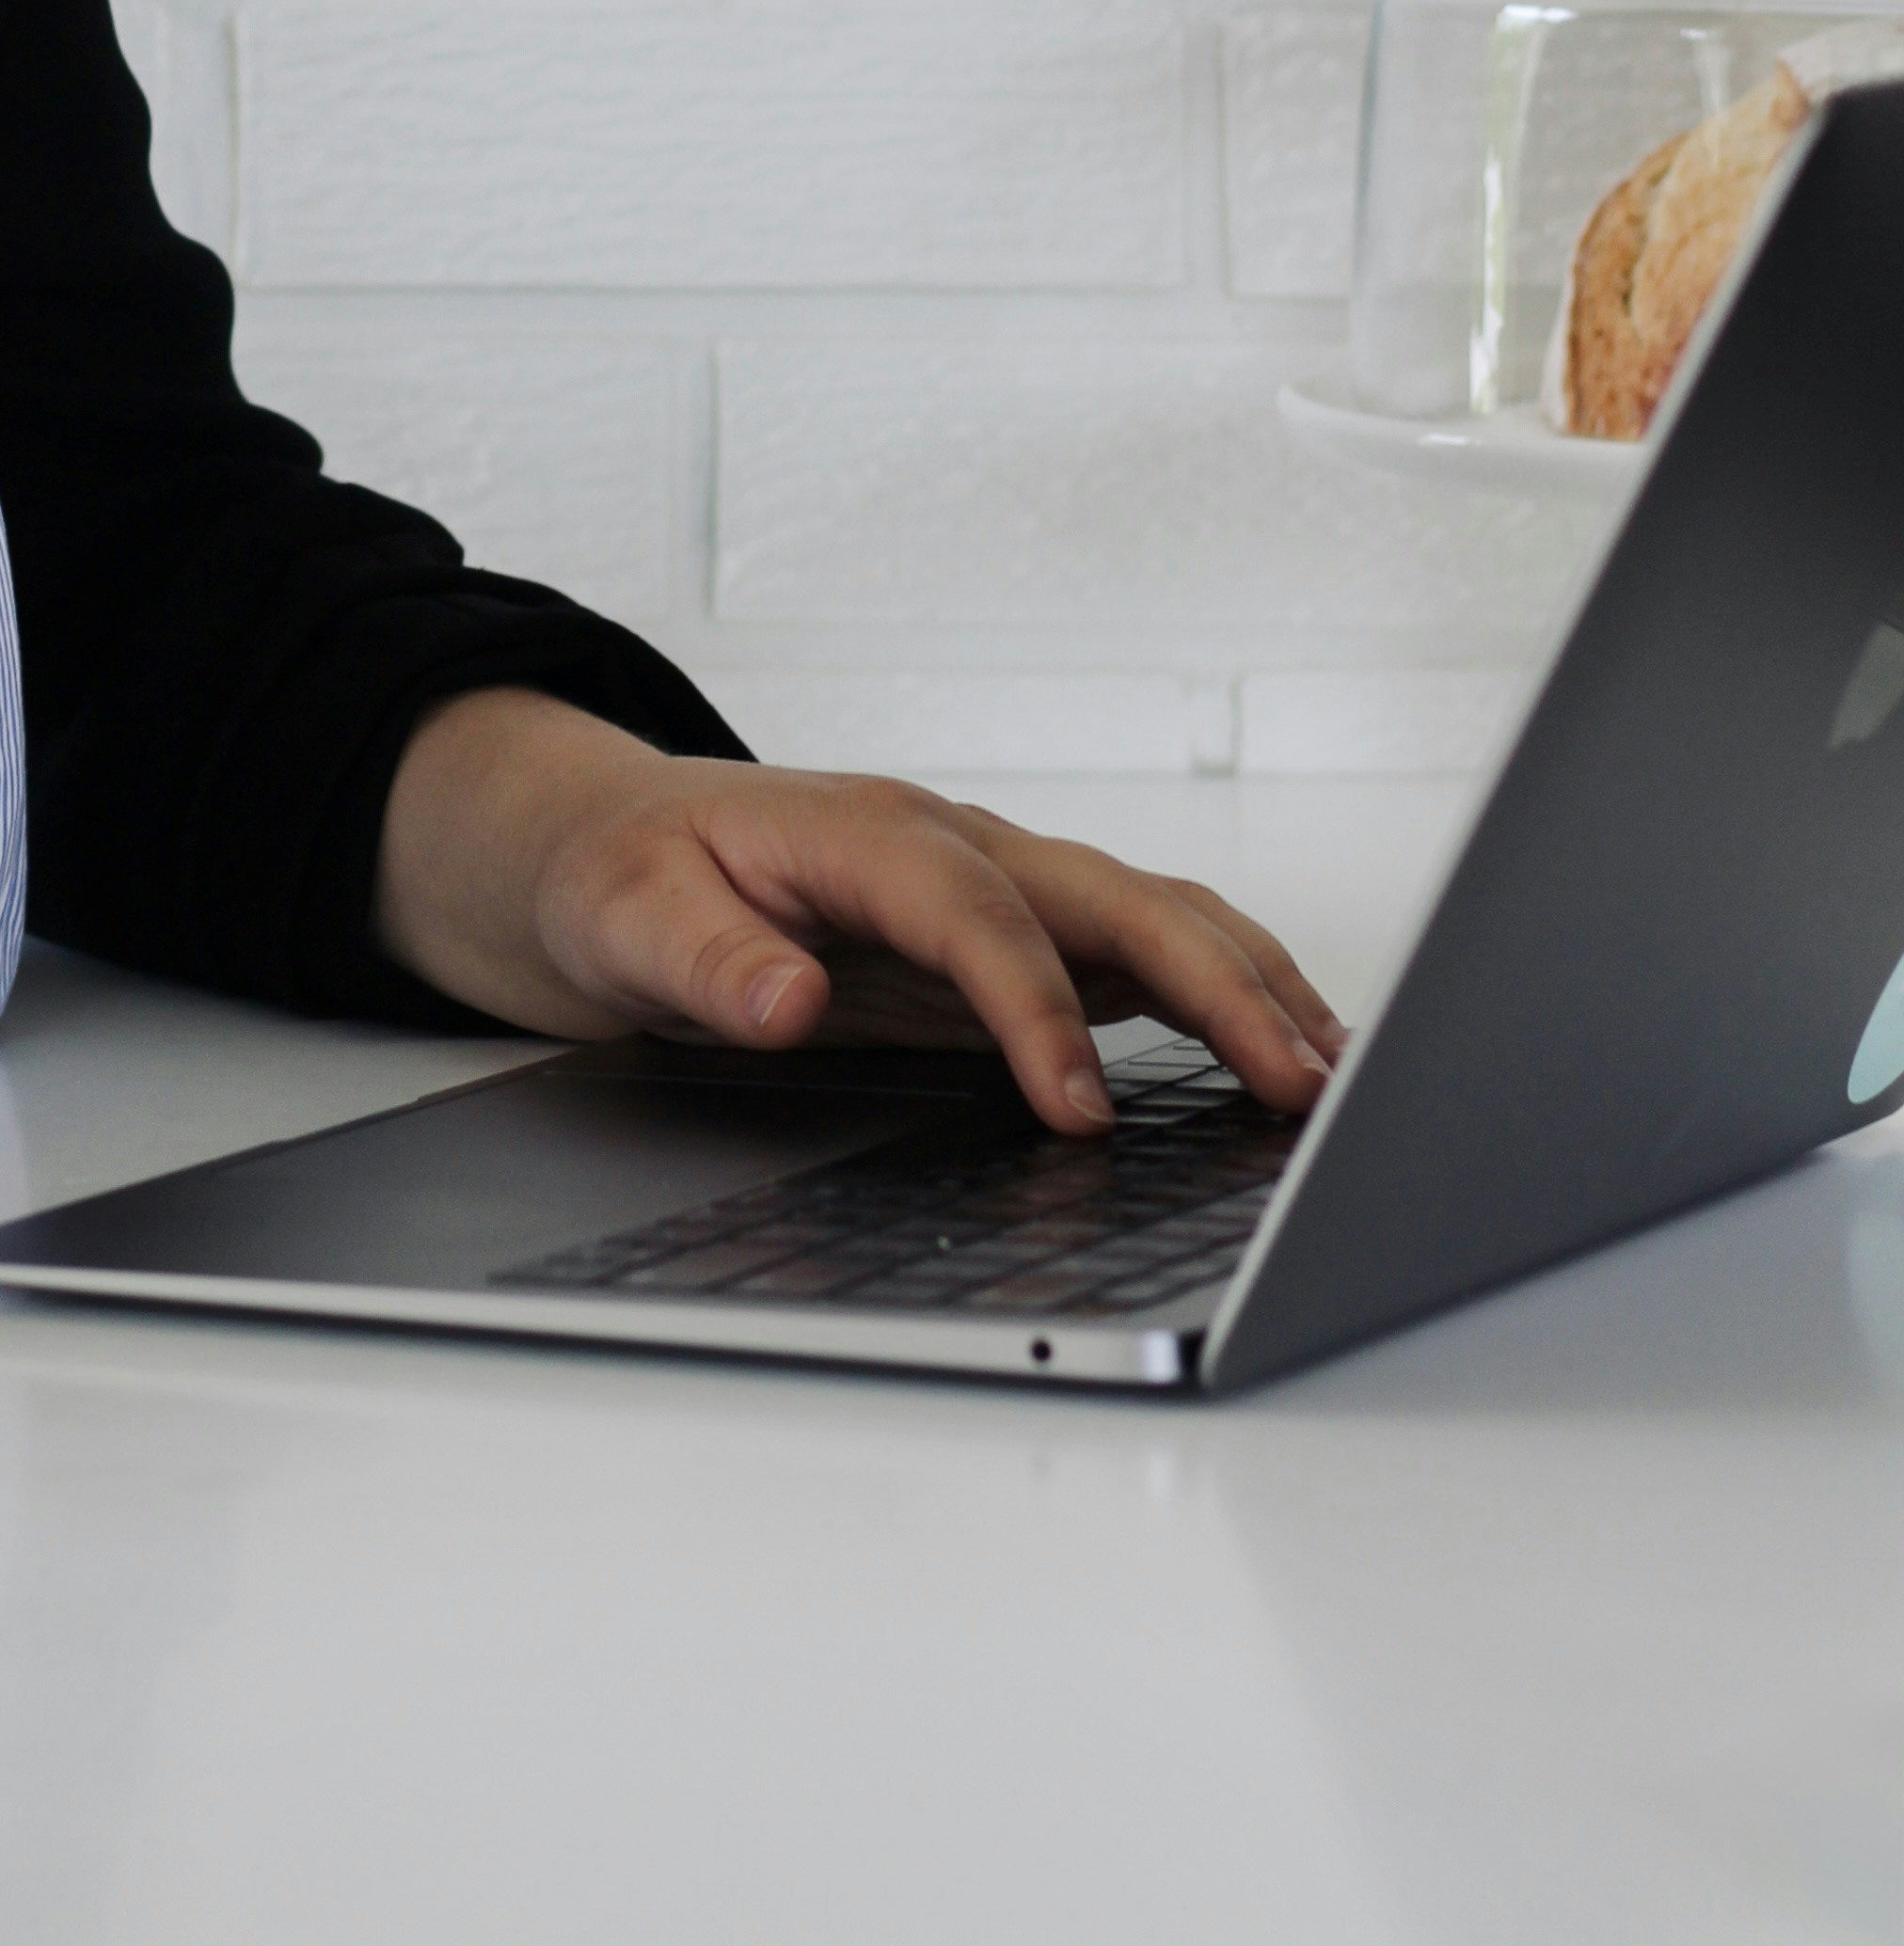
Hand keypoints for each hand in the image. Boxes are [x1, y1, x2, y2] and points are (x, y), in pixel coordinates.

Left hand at [373, 692, 1345, 1137]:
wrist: (615, 847)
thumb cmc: (625, 876)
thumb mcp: (625, 917)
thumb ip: (705, 959)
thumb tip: (785, 1001)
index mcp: (867, 831)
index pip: (978, 913)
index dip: (1036, 1011)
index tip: (1079, 1114)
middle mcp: (956, 843)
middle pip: (1112, 895)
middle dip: (1213, 983)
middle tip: (1296, 1086)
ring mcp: (999, 882)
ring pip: (1151, 915)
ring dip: (1247, 984)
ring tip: (1331, 1077)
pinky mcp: (1018, 933)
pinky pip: (1140, 954)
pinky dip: (1224, 995)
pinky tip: (1281, 1056)